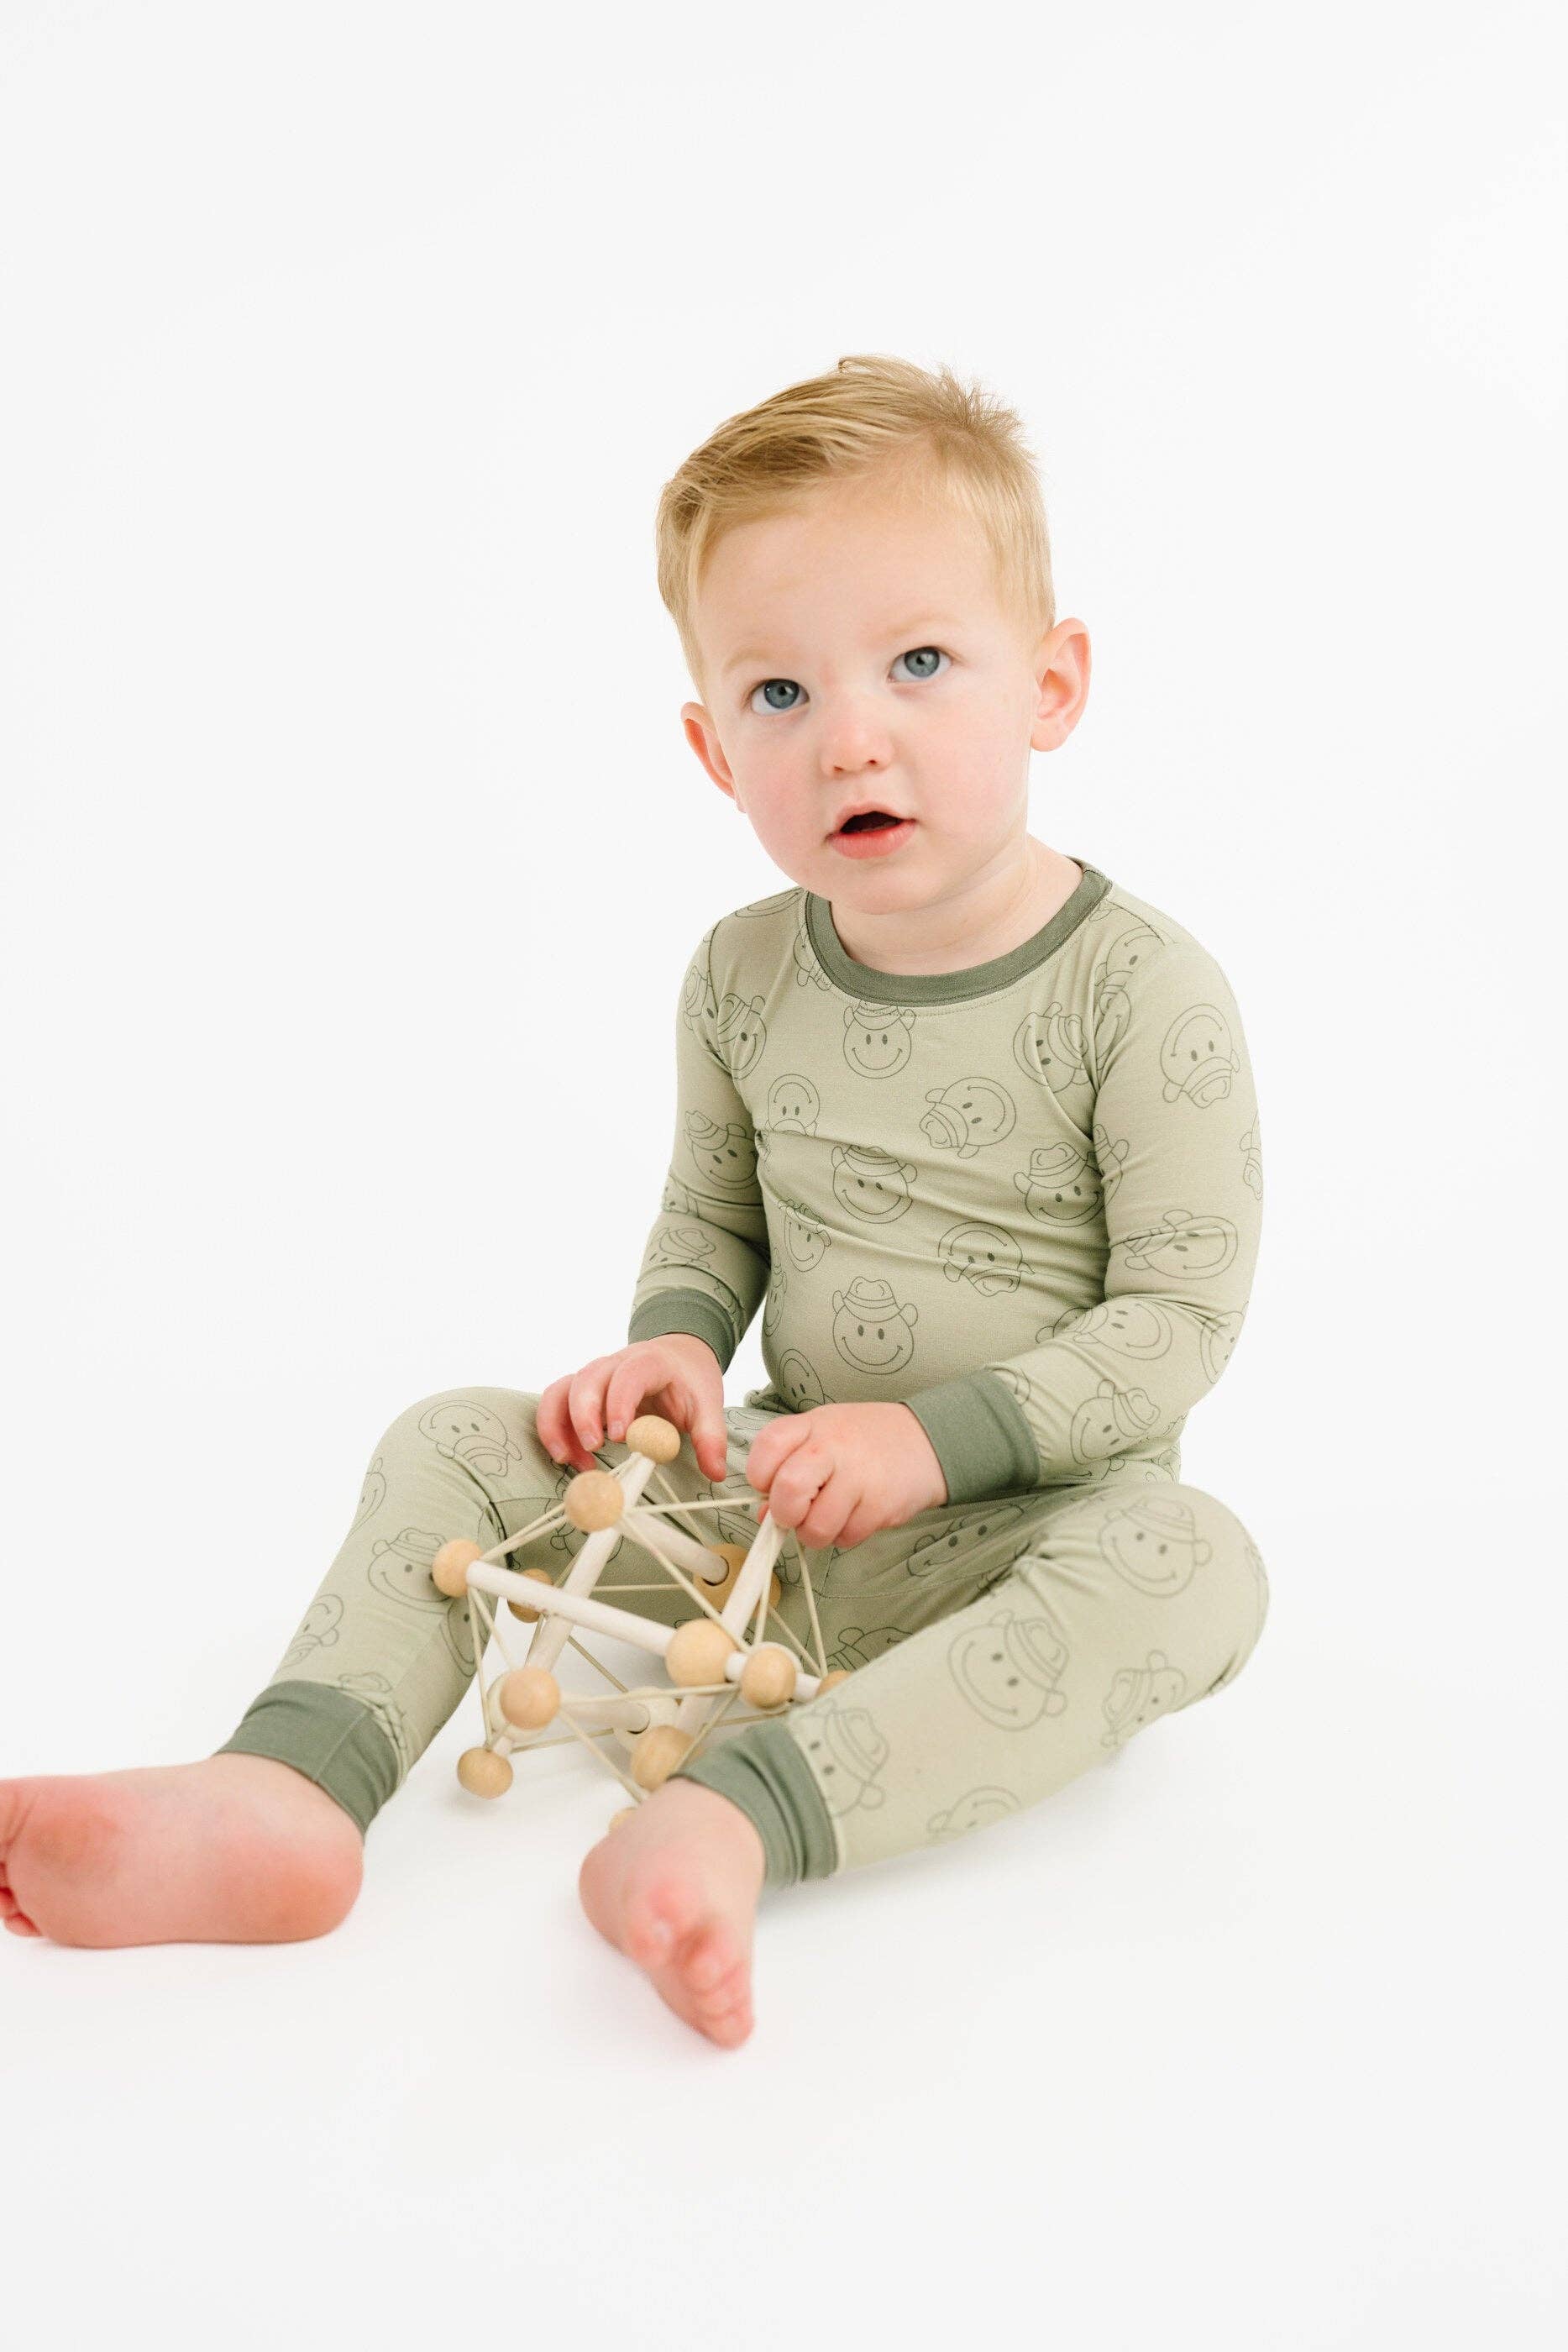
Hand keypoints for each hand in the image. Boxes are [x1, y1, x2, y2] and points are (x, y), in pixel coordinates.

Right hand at [536, 1335, 730, 1483]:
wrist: (679, 1355)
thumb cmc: (690, 1380)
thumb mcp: (707, 1404)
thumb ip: (710, 1437)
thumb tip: (714, 1473)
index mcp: (649, 1362)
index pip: (629, 1374)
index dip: (620, 1402)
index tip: (620, 1436)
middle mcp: (615, 1363)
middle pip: (587, 1378)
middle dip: (582, 1414)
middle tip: (592, 1448)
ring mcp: (595, 1375)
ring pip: (562, 1389)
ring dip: (558, 1424)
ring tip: (568, 1459)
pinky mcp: (583, 1390)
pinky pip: (556, 1402)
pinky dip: (554, 1428)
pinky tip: (569, 1458)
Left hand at [743, 1401, 947, 1550]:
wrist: (928, 1441)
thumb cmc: (865, 1440)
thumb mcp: (823, 1437)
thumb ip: (788, 1467)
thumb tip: (763, 1515)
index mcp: (812, 1425)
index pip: (767, 1447)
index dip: (760, 1476)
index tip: (771, 1485)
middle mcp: (833, 1446)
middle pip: (787, 1490)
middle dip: (785, 1514)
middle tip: (797, 1512)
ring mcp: (859, 1476)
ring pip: (815, 1527)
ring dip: (817, 1532)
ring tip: (832, 1514)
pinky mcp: (880, 1505)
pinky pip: (846, 1537)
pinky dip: (846, 1534)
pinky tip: (857, 1513)